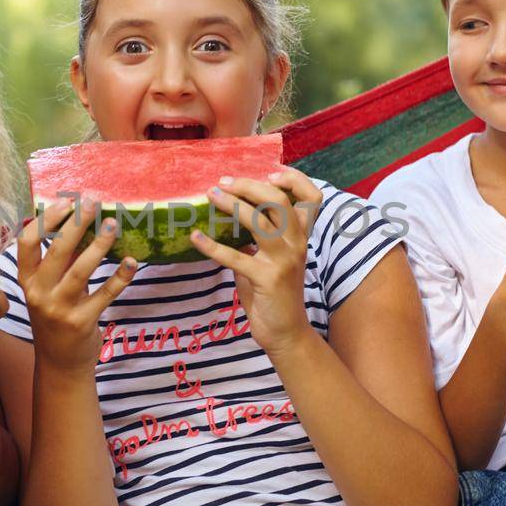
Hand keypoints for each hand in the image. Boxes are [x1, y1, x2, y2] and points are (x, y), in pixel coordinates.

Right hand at [18, 198, 136, 370]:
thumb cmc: (55, 316)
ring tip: (112, 224)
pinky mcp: (82, 322)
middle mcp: (39, 294)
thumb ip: (61, 259)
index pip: (26, 243)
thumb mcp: (49, 288)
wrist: (60, 362)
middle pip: (57, 251)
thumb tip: (79, 220)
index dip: (46, 220)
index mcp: (27, 280)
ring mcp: (60, 309)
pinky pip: (105, 294)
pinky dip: (120, 276)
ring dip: (99, 245)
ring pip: (81, 271)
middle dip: (76, 223)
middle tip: (92, 203)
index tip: (66, 201)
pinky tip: (132, 262)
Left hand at [189, 168, 319, 353]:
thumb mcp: (271, 259)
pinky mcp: (267, 279)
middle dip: (250, 186)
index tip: (269, 172)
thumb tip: (230, 211)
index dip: (294, 179)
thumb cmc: (273, 293)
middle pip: (279, 201)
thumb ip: (258, 237)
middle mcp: (297, 244)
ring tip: (211, 196)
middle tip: (224, 182)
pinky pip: (235, 257)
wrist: (285, 332)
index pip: (311, 198)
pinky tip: (195, 238)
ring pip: (260, 221)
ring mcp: (284, 261)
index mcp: (301, 237)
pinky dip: (212, 246)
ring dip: (232, 205)